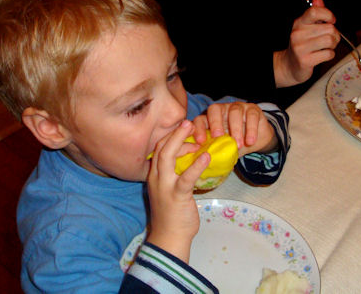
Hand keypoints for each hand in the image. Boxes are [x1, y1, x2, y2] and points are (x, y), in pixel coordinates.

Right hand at [146, 120, 208, 262]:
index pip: (158, 150)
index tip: (184, 130)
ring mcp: (164, 187)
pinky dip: (196, 165)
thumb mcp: (169, 190)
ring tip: (193, 130)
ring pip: (168, 158)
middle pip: (161, 149)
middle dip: (174, 134)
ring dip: (180, 142)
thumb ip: (175, 175)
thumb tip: (192, 160)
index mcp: (154, 176)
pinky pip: (186, 177)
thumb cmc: (172, 214)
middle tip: (187, 122)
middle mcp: (156, 178)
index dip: (170, 137)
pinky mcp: (176, 196)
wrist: (169, 238)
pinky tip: (206, 156)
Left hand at [192, 102, 276, 156]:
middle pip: (215, 109)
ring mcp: (237, 107)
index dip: (198, 129)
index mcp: (211, 119)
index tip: (201, 141)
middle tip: (218, 137)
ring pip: (234, 111)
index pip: (200, 119)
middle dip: (215, 123)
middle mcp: (222, 110)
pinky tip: (250, 141)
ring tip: (238, 145)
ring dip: (235, 129)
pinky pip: (251, 115)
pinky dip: (251, 129)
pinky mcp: (253, 110)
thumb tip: (206, 164)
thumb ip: (215, 152)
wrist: (256, 140)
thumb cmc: (235, 144)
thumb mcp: (224, 149)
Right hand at [273, 0, 339, 86]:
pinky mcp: (305, 60)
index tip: (331, 21)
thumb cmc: (301, 46)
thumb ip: (314, 14)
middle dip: (335, 35)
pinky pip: (328, 54)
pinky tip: (322, 55)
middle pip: (329, 28)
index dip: (328, 15)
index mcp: (298, 24)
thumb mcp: (306, 28)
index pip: (315, 12)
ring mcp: (300, 48)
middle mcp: (297, 34)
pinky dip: (329, 55)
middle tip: (329, 39)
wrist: (289, 66)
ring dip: (333, 45)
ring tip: (327, 47)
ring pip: (330, 40)